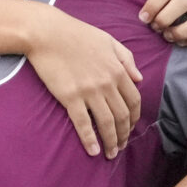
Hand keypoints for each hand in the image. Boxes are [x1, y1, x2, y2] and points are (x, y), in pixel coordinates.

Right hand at [25, 8, 142, 157]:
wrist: (47, 32)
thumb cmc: (77, 33)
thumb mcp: (108, 40)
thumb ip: (126, 58)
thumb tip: (140, 78)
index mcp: (118, 70)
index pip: (134, 100)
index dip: (134, 118)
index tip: (130, 128)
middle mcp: (107, 83)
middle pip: (122, 116)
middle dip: (124, 134)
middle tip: (121, 146)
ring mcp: (89, 91)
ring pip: (107, 123)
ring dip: (111, 141)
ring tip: (110, 154)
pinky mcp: (70, 97)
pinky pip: (83, 124)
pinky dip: (90, 140)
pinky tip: (93, 151)